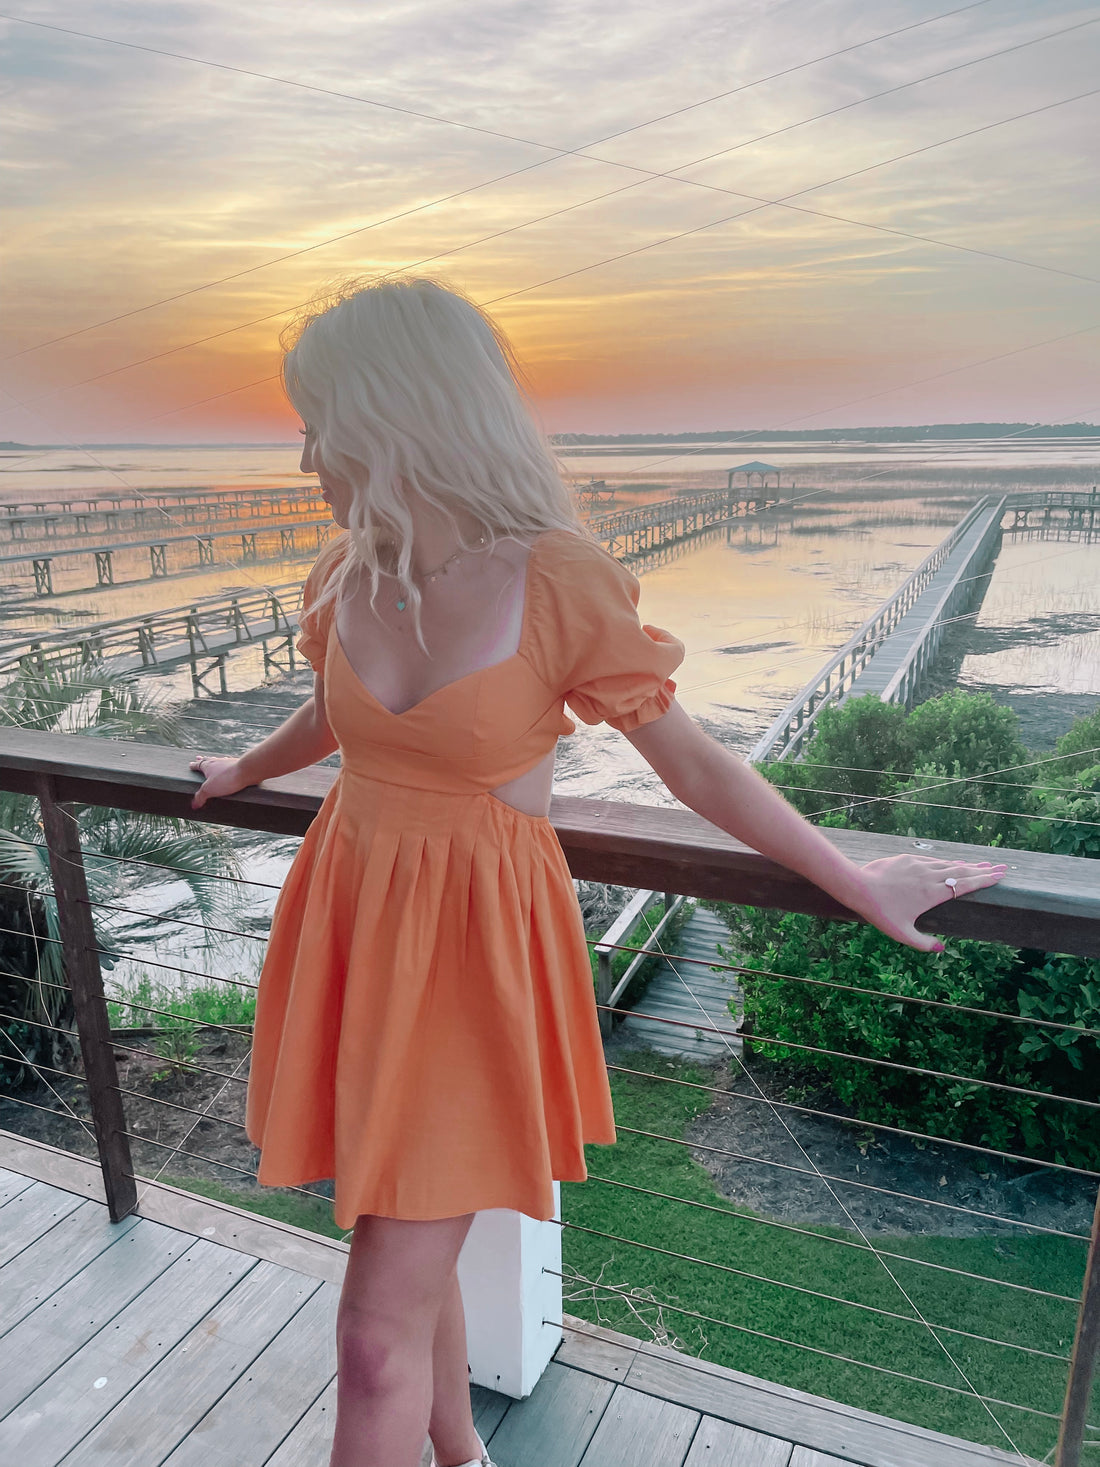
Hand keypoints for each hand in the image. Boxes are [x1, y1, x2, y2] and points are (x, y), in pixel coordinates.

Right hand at [190, 754, 251, 809]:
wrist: (247, 770)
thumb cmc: (226, 778)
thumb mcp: (209, 790)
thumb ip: (200, 796)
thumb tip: (193, 805)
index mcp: (208, 766)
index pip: (198, 765)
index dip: (194, 765)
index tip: (191, 765)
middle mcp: (218, 762)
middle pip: (209, 760)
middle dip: (203, 760)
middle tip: (199, 758)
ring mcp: (229, 763)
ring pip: (220, 761)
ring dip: (216, 762)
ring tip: (215, 762)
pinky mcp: (239, 766)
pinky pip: (231, 765)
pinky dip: (228, 766)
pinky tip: (231, 768)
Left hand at [849, 854, 1007, 952]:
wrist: (859, 887)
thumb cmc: (880, 912)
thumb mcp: (901, 933)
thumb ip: (922, 943)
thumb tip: (940, 949)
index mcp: (932, 894)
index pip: (964, 885)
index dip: (983, 880)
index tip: (999, 876)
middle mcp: (930, 876)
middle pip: (962, 872)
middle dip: (983, 870)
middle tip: (1002, 867)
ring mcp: (919, 865)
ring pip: (949, 864)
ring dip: (968, 864)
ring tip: (983, 863)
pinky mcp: (908, 859)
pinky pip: (933, 860)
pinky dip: (947, 861)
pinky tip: (954, 862)